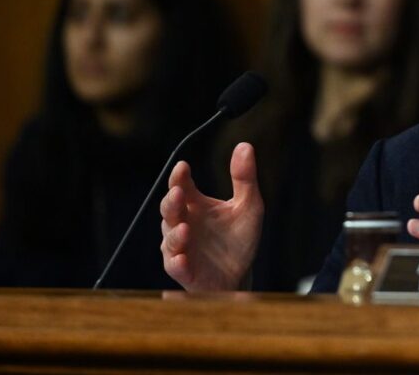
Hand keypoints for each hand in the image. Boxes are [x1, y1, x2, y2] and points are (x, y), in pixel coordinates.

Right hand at [160, 142, 263, 290]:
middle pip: (169, 209)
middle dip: (171, 202)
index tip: (183, 167)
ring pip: (170, 239)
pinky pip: (176, 267)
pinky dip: (178, 262)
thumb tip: (245, 145)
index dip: (179, 177)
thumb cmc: (239, 238)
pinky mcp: (185, 271)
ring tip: (185, 228)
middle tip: (178, 193)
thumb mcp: (249, 205)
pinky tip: (182, 259)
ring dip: (175, 234)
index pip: (181, 186)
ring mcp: (181, 248)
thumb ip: (244, 177)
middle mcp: (183, 223)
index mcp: (195, 205)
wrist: (241, 273)